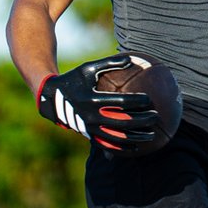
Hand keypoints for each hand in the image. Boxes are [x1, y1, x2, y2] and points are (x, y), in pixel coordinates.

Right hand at [37, 57, 161, 150]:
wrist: (51, 98)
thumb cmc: (74, 79)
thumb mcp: (88, 68)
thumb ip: (109, 63)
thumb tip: (131, 60)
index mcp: (93, 98)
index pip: (121, 101)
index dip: (137, 101)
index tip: (150, 100)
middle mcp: (92, 115)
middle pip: (123, 121)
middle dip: (142, 120)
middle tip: (156, 117)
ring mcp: (90, 128)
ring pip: (117, 136)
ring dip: (136, 137)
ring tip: (151, 135)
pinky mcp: (88, 136)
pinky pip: (108, 145)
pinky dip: (122, 148)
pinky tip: (136, 147)